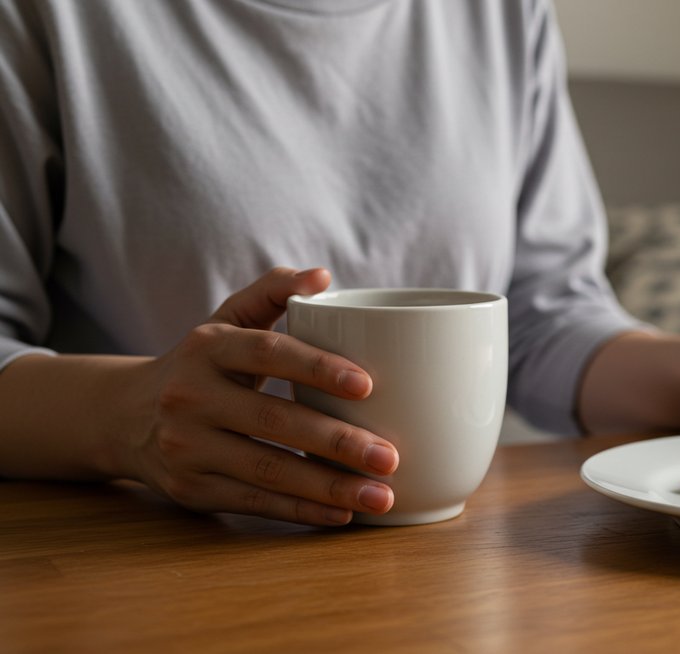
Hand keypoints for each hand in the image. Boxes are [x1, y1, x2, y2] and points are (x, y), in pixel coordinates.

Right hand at [124, 267, 398, 524]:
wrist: (124, 416)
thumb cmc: (202, 363)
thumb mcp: (226, 320)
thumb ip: (272, 291)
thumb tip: (322, 277)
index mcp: (208, 347)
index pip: (268, 352)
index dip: (317, 368)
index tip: (368, 385)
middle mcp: (190, 397)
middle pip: (273, 421)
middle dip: (338, 442)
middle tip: (390, 457)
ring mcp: (187, 446)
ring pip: (267, 470)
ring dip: (329, 487)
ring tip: (381, 496)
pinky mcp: (190, 488)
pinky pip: (254, 502)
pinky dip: (301, 511)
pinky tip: (343, 514)